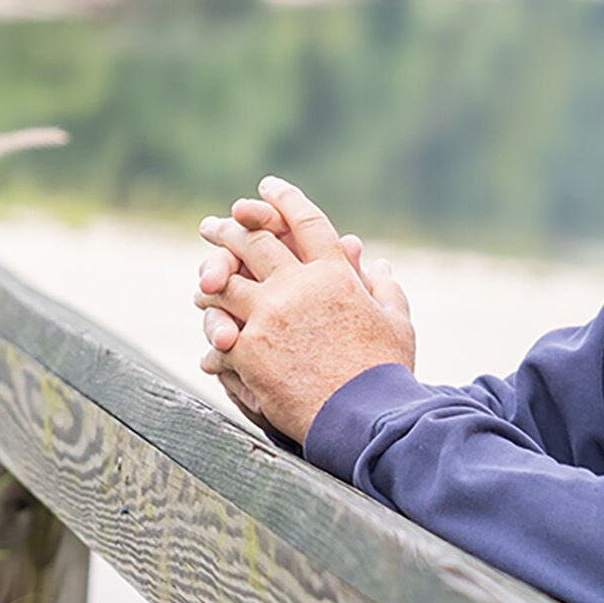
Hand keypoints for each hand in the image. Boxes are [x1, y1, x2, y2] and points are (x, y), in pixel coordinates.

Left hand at [193, 176, 414, 442]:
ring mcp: (267, 317)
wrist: (364, 416)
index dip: (285, 200)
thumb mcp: (397, 323)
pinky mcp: (248, 351)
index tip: (268, 186)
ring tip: (206, 277)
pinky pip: (220, 332)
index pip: (305, 222)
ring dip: (213, 276)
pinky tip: (214, 331)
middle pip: (254, 243)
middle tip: (214, 224)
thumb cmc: (387, 371)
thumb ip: (385, 289)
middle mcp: (296, 286)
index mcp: (334, 273)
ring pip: (226, 283)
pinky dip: (217, 330)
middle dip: (231, 228)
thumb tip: (378, 265)